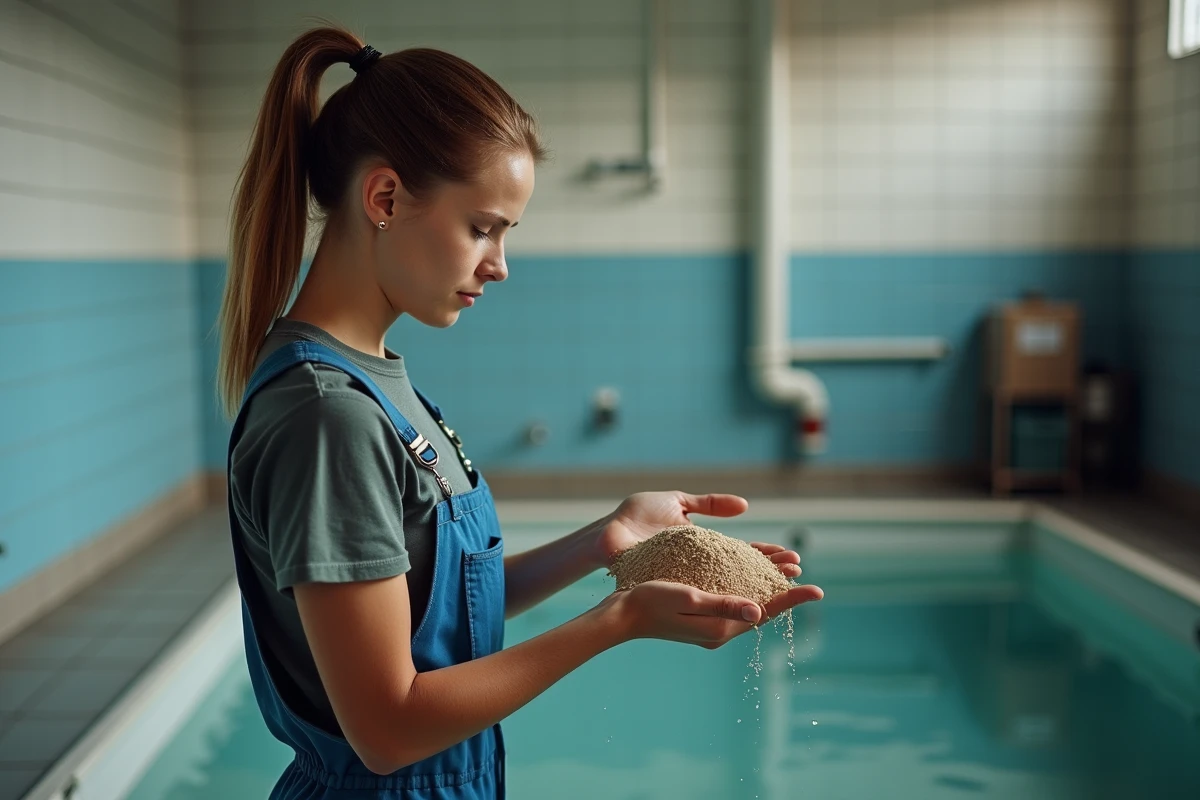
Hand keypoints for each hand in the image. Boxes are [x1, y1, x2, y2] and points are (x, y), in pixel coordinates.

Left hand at [595, 491, 803, 579]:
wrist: (606, 532)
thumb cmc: (635, 517)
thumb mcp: (677, 502)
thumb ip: (708, 504)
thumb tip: (745, 506)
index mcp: (702, 548)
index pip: (742, 554)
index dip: (766, 556)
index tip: (792, 558)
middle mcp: (699, 568)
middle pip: (742, 572)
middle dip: (770, 572)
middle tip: (797, 573)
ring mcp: (688, 580)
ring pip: (729, 585)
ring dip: (756, 587)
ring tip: (783, 586)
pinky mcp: (674, 587)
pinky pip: (707, 592)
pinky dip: (728, 596)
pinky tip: (748, 600)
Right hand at [602, 580, 823, 648]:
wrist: (622, 614)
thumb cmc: (651, 602)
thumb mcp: (689, 598)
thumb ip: (723, 605)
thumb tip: (759, 611)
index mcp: (720, 628)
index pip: (766, 612)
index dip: (792, 599)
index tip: (817, 590)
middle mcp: (719, 631)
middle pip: (762, 610)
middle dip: (784, 592)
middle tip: (804, 574)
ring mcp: (710, 626)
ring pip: (749, 606)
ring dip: (768, 589)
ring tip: (785, 572)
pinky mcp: (701, 617)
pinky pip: (734, 603)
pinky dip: (748, 590)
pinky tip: (752, 578)